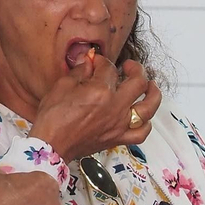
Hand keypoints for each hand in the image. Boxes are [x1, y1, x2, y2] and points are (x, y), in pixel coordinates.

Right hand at [30, 53, 162, 162]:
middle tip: (129, 66)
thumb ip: (79, 70)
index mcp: (100, 91)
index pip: (108, 68)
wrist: (51, 145)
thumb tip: (87, 59)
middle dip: (135, 68)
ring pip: (149, 107)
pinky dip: (146, 124)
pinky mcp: (118, 138)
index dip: (101, 61)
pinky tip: (143, 116)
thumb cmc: (53, 118)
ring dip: (153, 93)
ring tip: (151, 86)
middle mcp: (115, 107)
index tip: (95, 61)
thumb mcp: (62, 86)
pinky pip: (141, 132)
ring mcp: (119, 124)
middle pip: (138, 82)